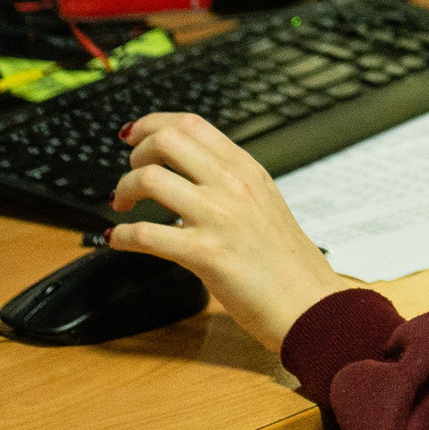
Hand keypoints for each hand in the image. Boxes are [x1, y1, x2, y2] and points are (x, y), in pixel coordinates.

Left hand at [108, 112, 347, 351]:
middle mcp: (232, 185)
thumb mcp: (264, 203)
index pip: (191, 124)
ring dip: (124, 189)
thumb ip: (230, 182)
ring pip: (150, 179)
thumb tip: (189, 171)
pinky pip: (146, 234)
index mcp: (246, 169)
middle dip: (136, 154)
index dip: (153, 124)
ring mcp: (219, 218)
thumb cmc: (287, 262)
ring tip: (123, 207)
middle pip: (166, 141)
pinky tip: (117, 240)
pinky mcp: (206, 254)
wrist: (311, 305)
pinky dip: (121, 235)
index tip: (133, 135)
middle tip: (131, 176)